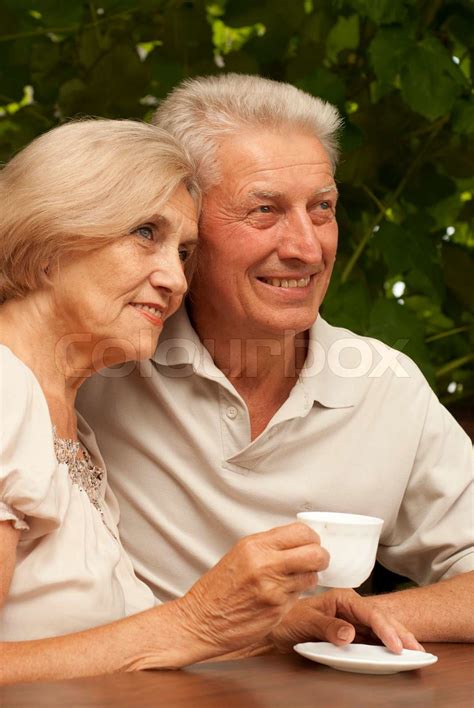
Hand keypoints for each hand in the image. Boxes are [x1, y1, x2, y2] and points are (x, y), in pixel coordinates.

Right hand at [177, 523, 328, 656]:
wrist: (201, 620)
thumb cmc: (218, 590)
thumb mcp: (241, 554)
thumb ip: (269, 546)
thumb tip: (298, 541)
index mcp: (255, 545)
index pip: (301, 532)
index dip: (312, 539)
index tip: (311, 544)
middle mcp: (265, 564)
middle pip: (315, 553)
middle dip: (321, 558)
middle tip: (316, 562)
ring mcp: (273, 588)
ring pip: (312, 577)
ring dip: (309, 578)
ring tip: (293, 580)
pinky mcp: (277, 610)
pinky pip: (300, 596)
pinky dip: (297, 595)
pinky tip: (281, 595)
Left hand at [268, 588, 424, 653]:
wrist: (277, 629)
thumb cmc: (289, 619)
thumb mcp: (306, 621)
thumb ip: (328, 626)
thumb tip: (350, 634)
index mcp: (343, 599)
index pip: (370, 613)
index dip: (385, 629)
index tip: (396, 646)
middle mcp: (351, 609)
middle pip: (382, 620)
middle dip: (401, 634)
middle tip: (418, 651)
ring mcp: (353, 623)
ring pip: (381, 631)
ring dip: (398, 641)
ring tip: (416, 653)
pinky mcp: (352, 636)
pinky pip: (373, 641)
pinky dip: (387, 648)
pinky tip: (398, 655)